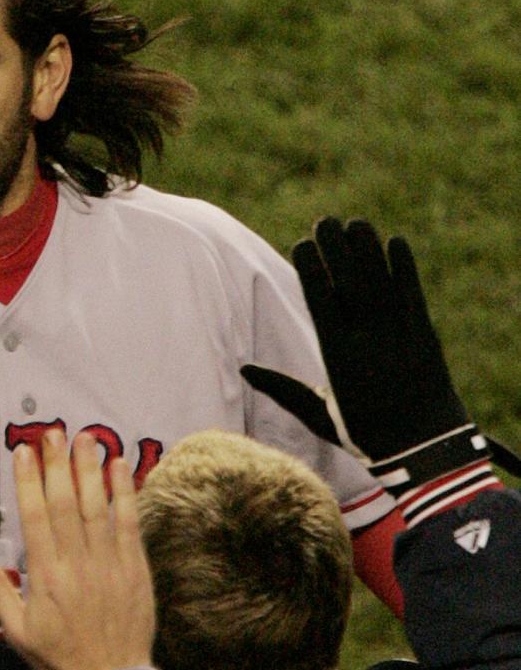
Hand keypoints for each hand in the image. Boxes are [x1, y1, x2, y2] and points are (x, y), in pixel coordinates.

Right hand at [0, 430, 154, 669]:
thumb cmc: (59, 655)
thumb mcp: (16, 630)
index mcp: (45, 576)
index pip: (34, 517)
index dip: (28, 481)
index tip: (23, 451)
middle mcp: (76, 563)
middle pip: (65, 503)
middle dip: (57, 464)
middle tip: (52, 432)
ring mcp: (108, 562)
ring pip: (96, 507)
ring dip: (89, 469)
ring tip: (84, 438)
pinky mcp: (134, 567)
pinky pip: (128, 522)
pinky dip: (124, 493)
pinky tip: (120, 467)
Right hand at [242, 217, 489, 493]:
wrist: (424, 449)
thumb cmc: (366, 433)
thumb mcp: (317, 413)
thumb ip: (281, 387)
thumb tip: (243, 370)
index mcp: (338, 356)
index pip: (321, 301)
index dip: (312, 269)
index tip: (301, 243)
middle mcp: (368, 338)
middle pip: (349, 283)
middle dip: (336, 249)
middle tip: (324, 221)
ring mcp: (399, 333)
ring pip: (380, 281)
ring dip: (368, 250)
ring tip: (356, 223)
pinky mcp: (425, 334)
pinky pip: (413, 292)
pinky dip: (404, 267)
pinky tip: (396, 242)